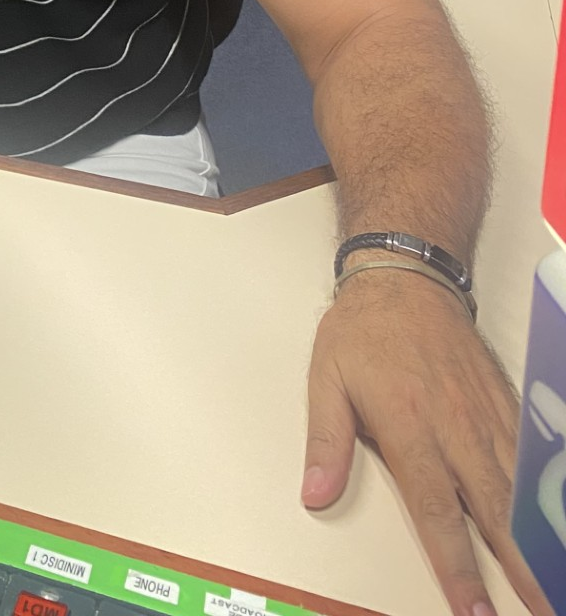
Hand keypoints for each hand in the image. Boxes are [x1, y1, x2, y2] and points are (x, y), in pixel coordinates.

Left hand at [303, 269, 549, 615]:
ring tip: (555, 582)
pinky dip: (550, 492)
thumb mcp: (326, 378)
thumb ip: (326, 441)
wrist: (406, 274)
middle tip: (543, 609)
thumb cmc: (363, 329)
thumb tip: (315, 493)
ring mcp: (487, 418)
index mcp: (411, 427)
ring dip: (542, 539)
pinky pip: (534, 456)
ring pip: (523, 489)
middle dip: (522, 568)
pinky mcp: (507, 405)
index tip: (473, 608)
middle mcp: (457, 429)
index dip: (457, 564)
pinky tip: (557, 522)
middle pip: (496, 512)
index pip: (437, 511)